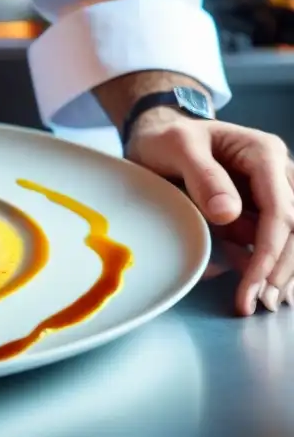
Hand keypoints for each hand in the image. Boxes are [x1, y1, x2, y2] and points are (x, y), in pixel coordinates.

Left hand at [125, 109, 293, 315]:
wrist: (156, 134)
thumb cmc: (166, 137)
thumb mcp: (177, 147)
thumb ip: (203, 175)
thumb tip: (229, 213)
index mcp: (264, 154)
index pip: (281, 208)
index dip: (271, 248)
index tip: (256, 280)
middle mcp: (276, 175)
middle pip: (293, 228)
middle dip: (279, 268)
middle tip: (259, 303)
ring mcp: (268, 194)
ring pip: (288, 238)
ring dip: (279, 272)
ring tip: (259, 302)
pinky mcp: (254, 211)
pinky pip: (267, 240)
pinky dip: (265, 265)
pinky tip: (255, 289)